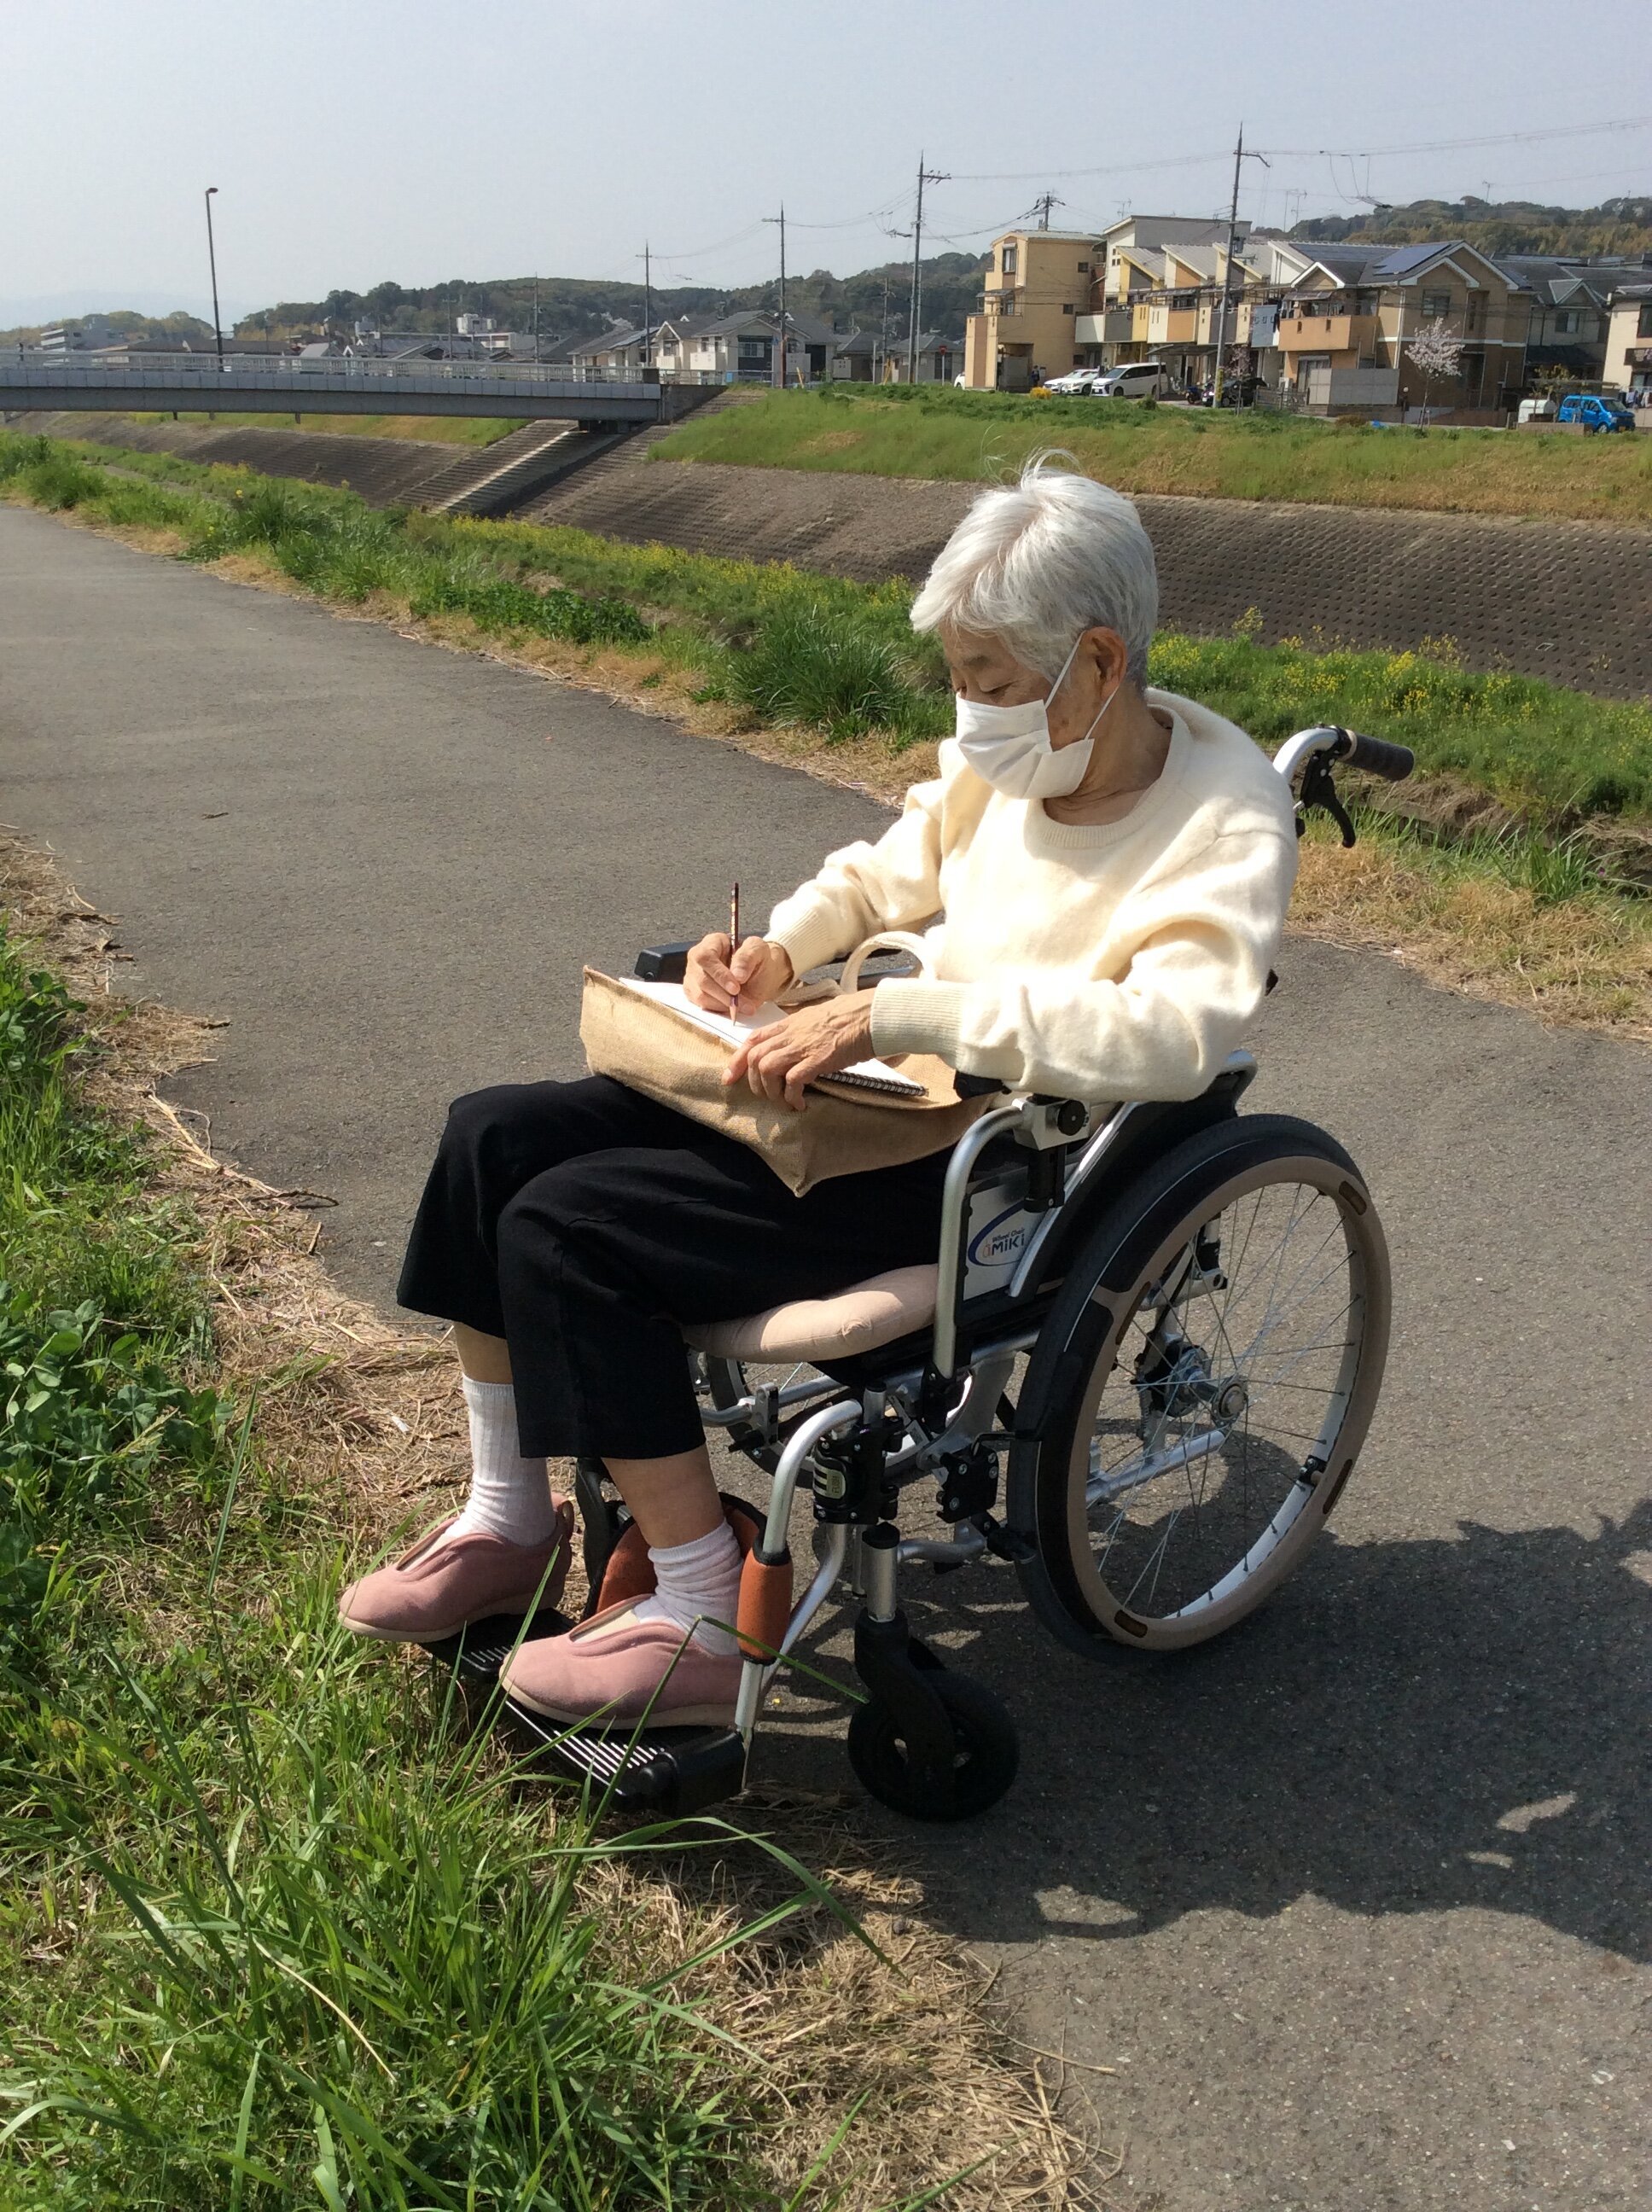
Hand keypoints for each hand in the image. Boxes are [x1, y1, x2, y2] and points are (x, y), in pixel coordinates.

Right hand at [684, 932, 793, 1017]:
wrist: (759, 977)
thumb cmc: (758, 961)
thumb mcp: (760, 952)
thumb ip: (747, 957)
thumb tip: (737, 975)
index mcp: (712, 942)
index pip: (705, 957)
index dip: (719, 974)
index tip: (736, 988)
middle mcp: (697, 958)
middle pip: (702, 979)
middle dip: (724, 994)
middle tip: (744, 1004)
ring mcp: (693, 977)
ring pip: (700, 995)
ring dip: (723, 1005)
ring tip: (744, 1007)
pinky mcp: (694, 993)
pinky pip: (701, 1006)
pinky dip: (718, 1010)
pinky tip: (733, 1009)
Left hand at [725, 993, 875, 1111]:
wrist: (871, 1015)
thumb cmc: (851, 1017)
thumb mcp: (816, 1019)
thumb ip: (800, 1032)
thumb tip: (794, 1048)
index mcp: (789, 1023)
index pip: (753, 1040)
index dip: (737, 1060)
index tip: (731, 1077)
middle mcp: (790, 1034)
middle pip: (755, 1057)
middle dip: (754, 1082)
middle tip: (765, 1096)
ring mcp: (802, 1046)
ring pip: (766, 1069)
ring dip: (771, 1091)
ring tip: (784, 1101)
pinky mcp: (817, 1059)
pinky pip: (792, 1081)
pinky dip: (791, 1096)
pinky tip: (800, 1103)